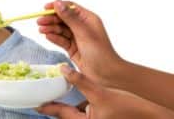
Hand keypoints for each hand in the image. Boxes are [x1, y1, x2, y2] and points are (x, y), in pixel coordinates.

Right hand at [37, 0, 121, 84]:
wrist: (107, 75)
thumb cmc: (100, 53)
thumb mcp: (83, 32)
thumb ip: (69, 17)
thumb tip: (58, 3)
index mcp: (88, 19)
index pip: (70, 7)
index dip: (57, 6)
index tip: (45, 8)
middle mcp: (82, 27)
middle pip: (63, 18)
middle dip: (51, 19)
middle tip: (39, 21)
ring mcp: (77, 38)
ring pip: (60, 29)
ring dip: (50, 29)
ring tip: (41, 30)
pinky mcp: (72, 48)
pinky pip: (61, 40)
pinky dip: (54, 38)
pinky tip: (47, 36)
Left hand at [37, 66, 173, 118]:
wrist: (148, 115)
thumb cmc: (127, 107)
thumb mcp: (100, 92)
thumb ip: (80, 81)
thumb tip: (62, 69)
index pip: (60, 114)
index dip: (46, 107)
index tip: (34, 103)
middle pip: (64, 115)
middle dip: (53, 107)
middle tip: (40, 98)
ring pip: (72, 113)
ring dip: (63, 105)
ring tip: (52, 96)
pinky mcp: (98, 118)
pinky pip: (81, 111)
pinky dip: (74, 104)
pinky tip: (71, 96)